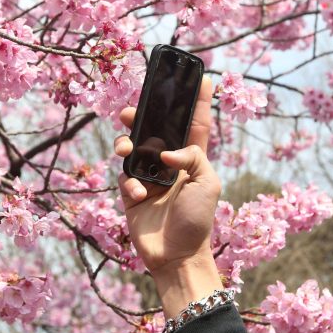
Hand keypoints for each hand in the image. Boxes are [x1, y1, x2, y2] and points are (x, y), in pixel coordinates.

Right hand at [114, 76, 222, 316]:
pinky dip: (130, 183)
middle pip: (152, 130)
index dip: (199, 100)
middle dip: (140, 116)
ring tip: (126, 149)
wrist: (177, 256)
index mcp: (192, 158)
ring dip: (125, 143)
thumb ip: (192, 156)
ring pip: (130, 148)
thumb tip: (164, 152)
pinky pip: (124, 177)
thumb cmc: (199, 220)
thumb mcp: (208, 182)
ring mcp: (148, 178)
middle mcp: (169, 164)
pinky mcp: (132, 194)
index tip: (202, 76)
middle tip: (128, 112)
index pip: (195, 123)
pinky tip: (140, 196)